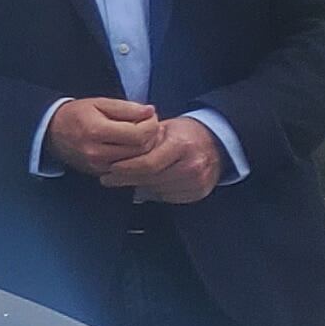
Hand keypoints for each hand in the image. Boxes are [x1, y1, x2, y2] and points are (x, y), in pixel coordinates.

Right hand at [43, 96, 157, 178]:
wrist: (52, 132)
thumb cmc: (77, 114)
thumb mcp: (99, 103)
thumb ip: (126, 107)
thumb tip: (150, 111)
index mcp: (96, 131)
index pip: (138, 134)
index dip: (150, 125)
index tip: (150, 116)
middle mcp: (97, 152)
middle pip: (140, 150)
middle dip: (150, 136)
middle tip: (148, 124)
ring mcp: (98, 166)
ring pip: (136, 162)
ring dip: (144, 148)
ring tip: (140, 134)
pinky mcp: (99, 173)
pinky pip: (126, 168)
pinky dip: (133, 158)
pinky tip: (131, 146)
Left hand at [100, 114, 228, 205]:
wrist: (215, 143)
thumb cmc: (184, 133)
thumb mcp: (163, 127)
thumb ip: (143, 140)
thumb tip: (116, 155)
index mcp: (181, 145)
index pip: (148, 163)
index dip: (126, 169)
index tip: (110, 170)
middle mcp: (192, 165)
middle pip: (151, 179)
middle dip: (128, 179)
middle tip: (109, 179)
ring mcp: (198, 181)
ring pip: (158, 190)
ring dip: (140, 185)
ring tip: (129, 178)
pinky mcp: (199, 192)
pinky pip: (169, 197)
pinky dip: (155, 191)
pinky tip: (150, 182)